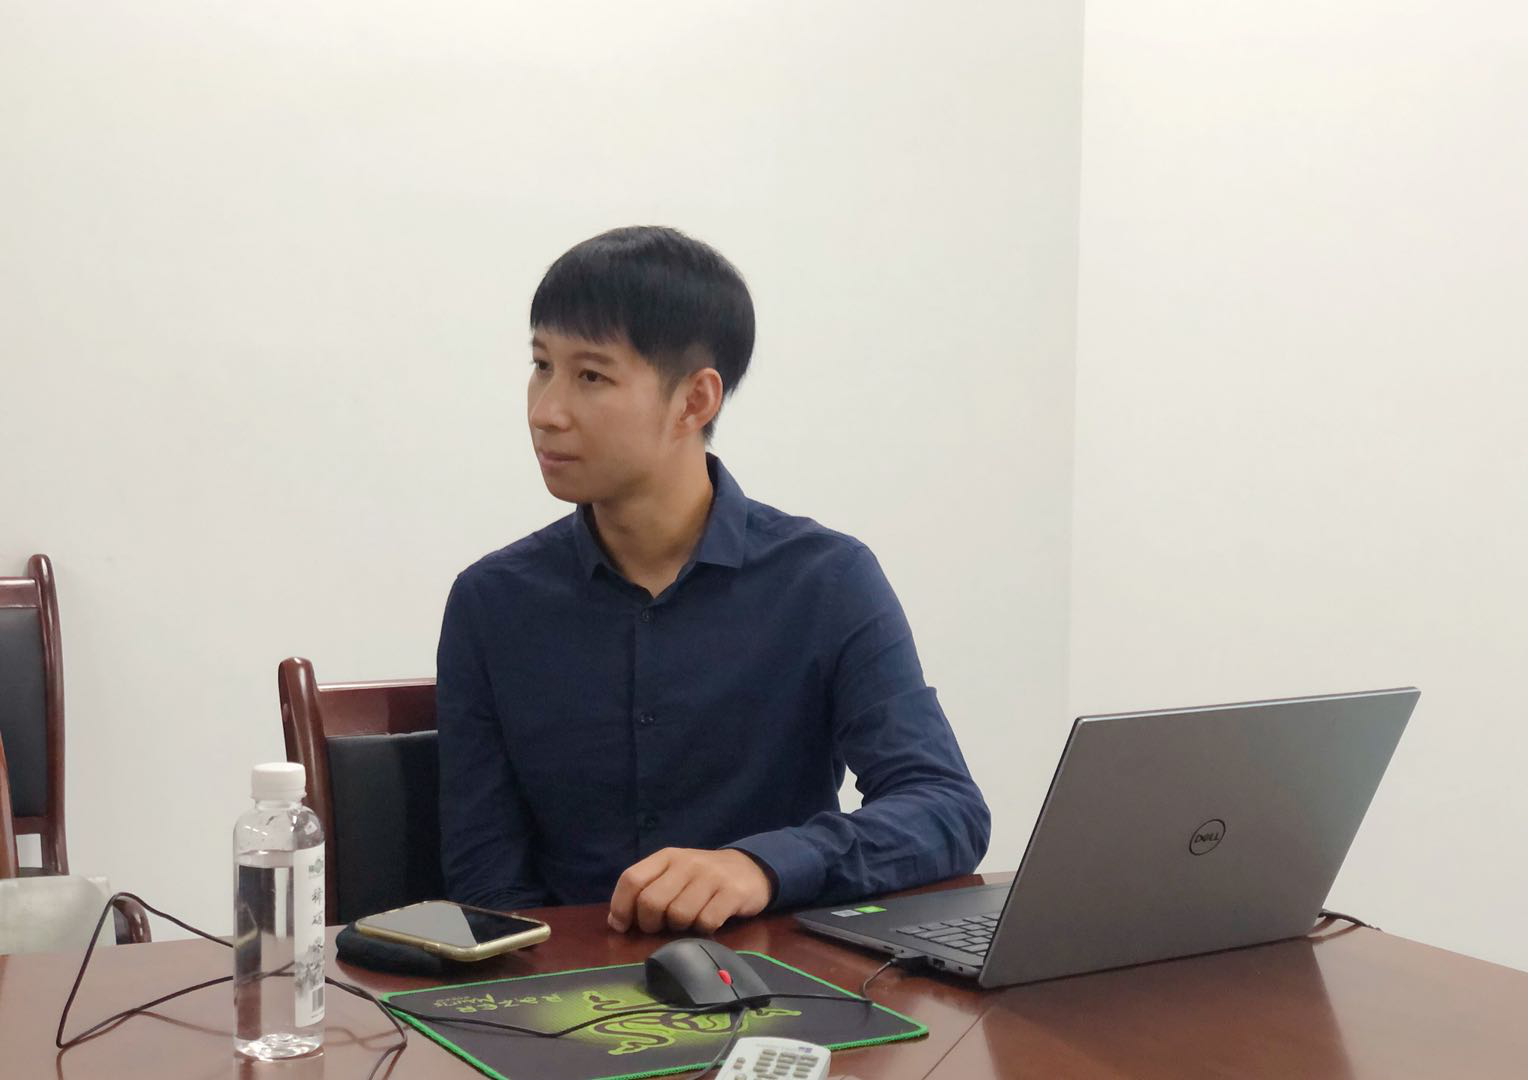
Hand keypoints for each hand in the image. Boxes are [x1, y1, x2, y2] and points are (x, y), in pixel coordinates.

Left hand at [608, 848, 772, 933]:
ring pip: (678, 915)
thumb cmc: (702, 878)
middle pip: (651, 902)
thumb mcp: (673, 875)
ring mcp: (710, 876)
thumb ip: (645, 891)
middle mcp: (686, 863)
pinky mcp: (731, 892)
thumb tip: (615, 921)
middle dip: (650, 924)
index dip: (621, 906)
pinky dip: (702, 930)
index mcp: (666, 857)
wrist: (749, 869)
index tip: (622, 926)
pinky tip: (707, 922)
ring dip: (679, 927)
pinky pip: (705, 922)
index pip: (631, 879)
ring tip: (688, 921)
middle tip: (661, 926)